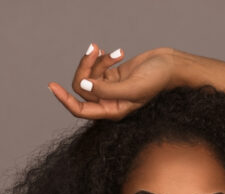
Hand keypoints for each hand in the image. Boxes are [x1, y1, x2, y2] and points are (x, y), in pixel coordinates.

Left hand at [48, 44, 176, 120]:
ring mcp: (110, 88)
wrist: (172, 66)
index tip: (52, 86)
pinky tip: (119, 52)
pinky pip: (98, 66)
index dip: (65, 100)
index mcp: (113, 111)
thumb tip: (84, 88)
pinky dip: (104, 57)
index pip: (82, 110)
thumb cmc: (158, 79)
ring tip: (111, 51)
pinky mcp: (113, 75)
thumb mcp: (132, 87)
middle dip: (85, 67)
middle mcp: (109, 102)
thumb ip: (107, 90)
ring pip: (89, 75)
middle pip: (82, 88)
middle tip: (94, 50)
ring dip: (95, 60)